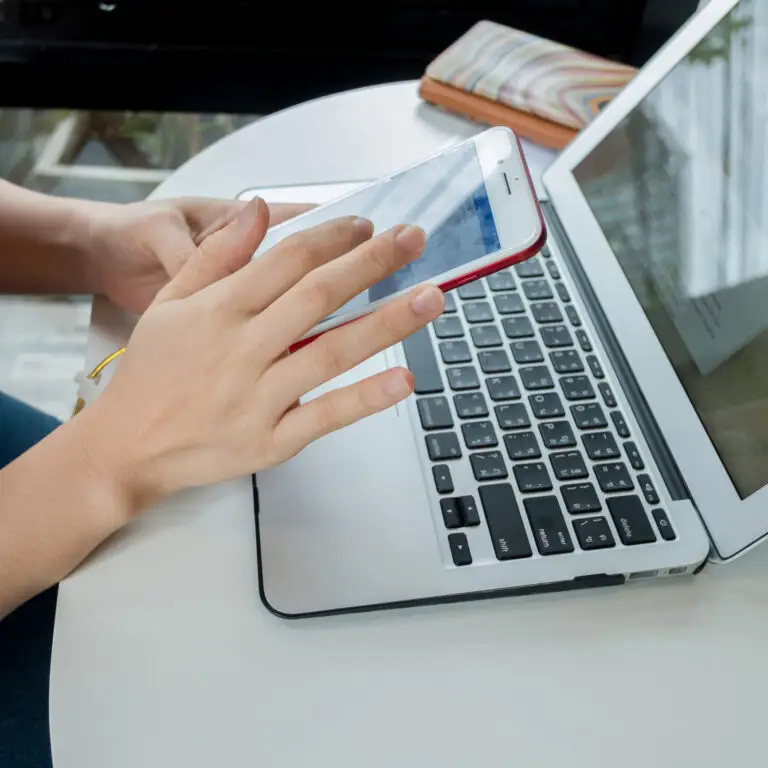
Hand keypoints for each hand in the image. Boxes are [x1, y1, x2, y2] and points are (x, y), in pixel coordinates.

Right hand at [78, 199, 443, 513]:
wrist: (126, 447)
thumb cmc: (151, 372)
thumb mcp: (168, 303)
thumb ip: (215, 256)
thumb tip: (257, 208)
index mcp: (218, 310)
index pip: (287, 261)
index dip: (333, 237)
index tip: (368, 225)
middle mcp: (242, 350)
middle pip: (318, 296)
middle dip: (373, 264)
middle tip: (415, 240)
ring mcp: (259, 398)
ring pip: (332, 352)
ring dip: (387, 322)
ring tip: (432, 297)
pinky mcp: (270, 441)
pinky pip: (325, 416)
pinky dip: (365, 398)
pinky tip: (404, 378)